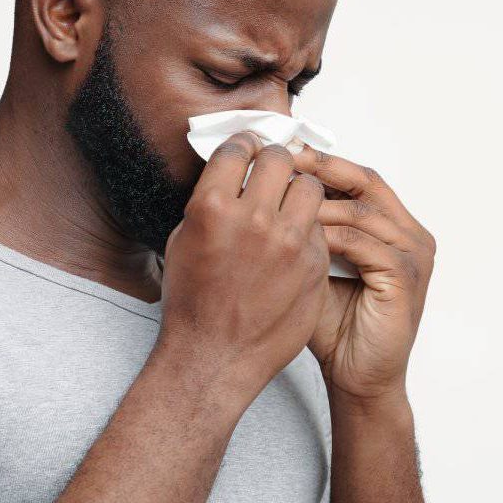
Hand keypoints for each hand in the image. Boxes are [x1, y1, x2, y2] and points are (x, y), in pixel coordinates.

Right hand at [157, 132, 330, 408]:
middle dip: (275, 160)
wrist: (215, 357)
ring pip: (310, 187)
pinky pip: (318, 227)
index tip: (249, 147)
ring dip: (299, 190)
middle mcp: (255, 219)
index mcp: (213, 207)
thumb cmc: (192, 302)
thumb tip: (234, 174)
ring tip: (289, 204)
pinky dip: (307, 229)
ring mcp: (289, 243)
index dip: (244, 144)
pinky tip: (294, 243)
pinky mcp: (313, 264)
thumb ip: (211, 202)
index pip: (239, 148)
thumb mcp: (184, 240)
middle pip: (280, 159)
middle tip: (272, 170)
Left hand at [292, 146, 435, 406]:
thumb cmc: (335, 325)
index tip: (281, 152)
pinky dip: (330, 235)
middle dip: (320, 168)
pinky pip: (364, 243)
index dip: (320, 163)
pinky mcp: (405, 278)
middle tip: (282, 159)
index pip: (357, 179)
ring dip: (318, 203)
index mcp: (393, 227)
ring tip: (279, 198)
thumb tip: (267, 190)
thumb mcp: (316, 264)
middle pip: (365, 181)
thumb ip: (307, 229)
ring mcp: (413, 255)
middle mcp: (410, 234)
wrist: (357, 377)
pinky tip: (299, 233)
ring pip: (362, 210)